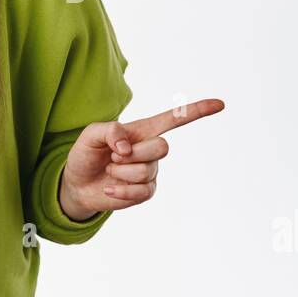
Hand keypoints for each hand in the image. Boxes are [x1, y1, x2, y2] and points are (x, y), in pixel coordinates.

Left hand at [59, 98, 225, 218]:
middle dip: (134, 153)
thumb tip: (127, 146)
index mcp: (143, 130)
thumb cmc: (87, 154)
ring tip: (110, 169)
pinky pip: (142, 191)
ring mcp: (151, 171)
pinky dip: (121, 190)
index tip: (220, 104)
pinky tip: (110, 188)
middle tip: (114, 156)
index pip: (174, 119)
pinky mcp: (146, 191)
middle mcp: (151, 149)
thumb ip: (109, 131)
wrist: (78, 183)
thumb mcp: (91, 134)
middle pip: (162, 147)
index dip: (197, 111)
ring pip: (146, 171)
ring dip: (121, 172)